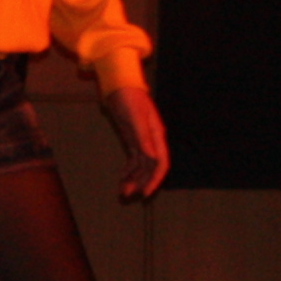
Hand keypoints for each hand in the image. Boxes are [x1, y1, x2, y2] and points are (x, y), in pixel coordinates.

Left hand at [101, 80, 169, 199]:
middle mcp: (152, 141)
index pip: (160, 163)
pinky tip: (122, 180)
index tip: (146, 192)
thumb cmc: (129, 97)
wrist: (119, 84)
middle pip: (150, 167)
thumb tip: (152, 156)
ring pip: (141, 166)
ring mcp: (143, 141)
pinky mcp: (133, 140)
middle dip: (141, 182)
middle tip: (127, 196)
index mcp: (157, 136)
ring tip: (122, 192)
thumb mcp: (135, 116)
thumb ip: (143, 136)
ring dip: (133, 179)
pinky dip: (129, 170)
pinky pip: (134, 160)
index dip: (155, 179)